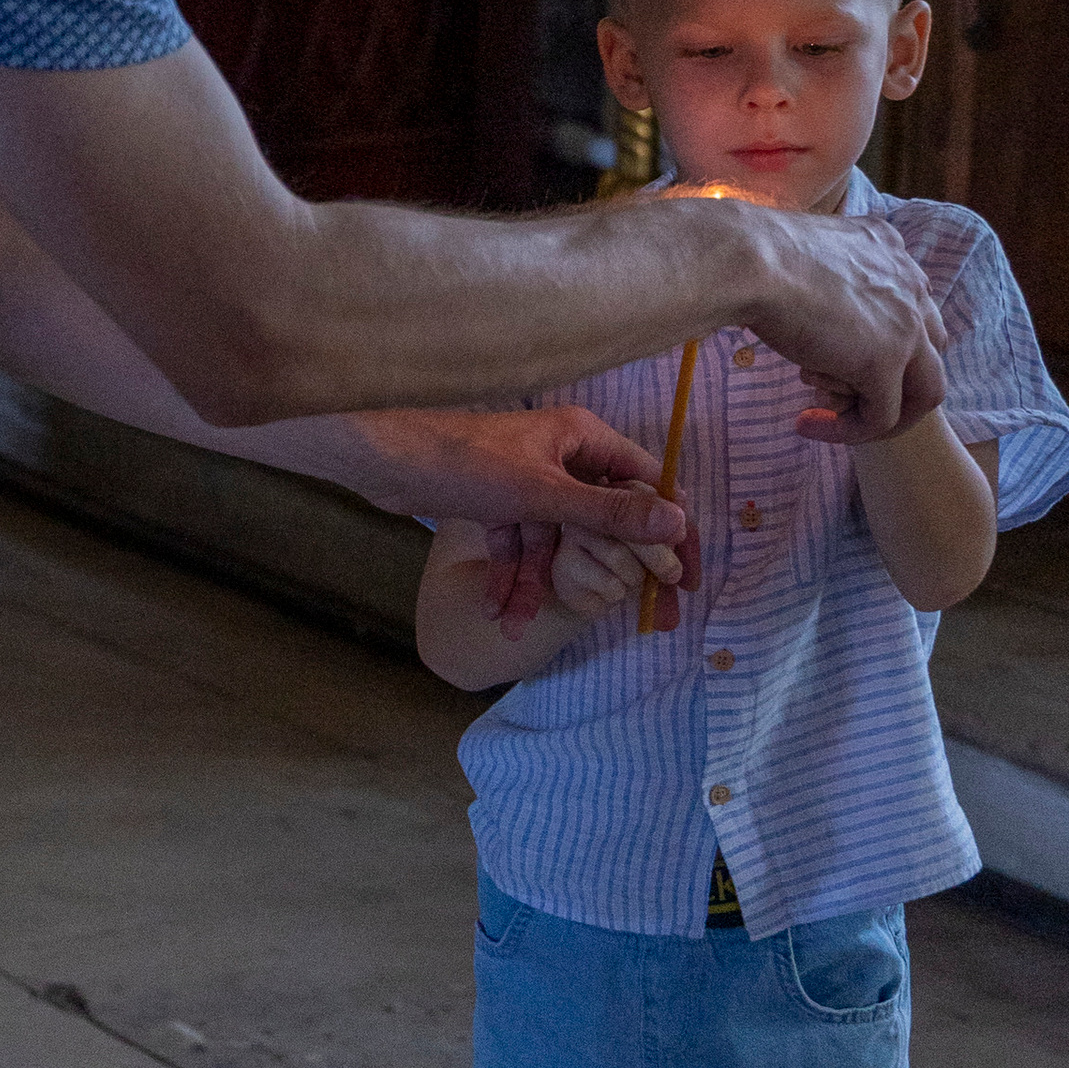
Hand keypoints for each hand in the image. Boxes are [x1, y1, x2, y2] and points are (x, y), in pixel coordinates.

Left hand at [345, 406, 696, 624]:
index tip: (685, 580)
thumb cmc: (465, 463)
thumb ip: (610, 514)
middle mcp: (564, 454)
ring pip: (552, 540)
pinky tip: (494, 610)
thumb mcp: (544, 495)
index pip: (648, 484)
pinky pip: (517, 543)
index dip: (670, 532)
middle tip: (638, 618)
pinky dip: (507, 573)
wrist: (383, 459)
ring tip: (514, 628)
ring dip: (535, 583)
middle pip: (602, 520)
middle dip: (605, 572)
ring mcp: (529, 478)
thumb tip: (676, 523)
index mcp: (585, 439)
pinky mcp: (498, 498)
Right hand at [743, 208, 946, 441]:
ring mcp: (906, 327)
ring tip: (837, 424)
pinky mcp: (884, 363)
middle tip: (844, 399)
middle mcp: (912, 286)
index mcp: (892, 252)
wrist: (748, 261)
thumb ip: (830, 278)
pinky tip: (807, 425)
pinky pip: (880, 416)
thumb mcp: (809, 256)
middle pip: (930, 353)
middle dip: (894, 384)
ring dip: (884, 416)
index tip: (836, 359)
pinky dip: (848, 431)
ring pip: (923, 392)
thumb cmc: (756, 255)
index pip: (911, 310)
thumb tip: (811, 300)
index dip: (882, 342)